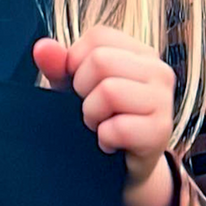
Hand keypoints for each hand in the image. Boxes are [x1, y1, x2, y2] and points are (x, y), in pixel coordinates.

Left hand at [32, 26, 175, 188]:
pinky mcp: (162, 131)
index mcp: (139, 52)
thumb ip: (58, 64)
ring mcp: (164, 100)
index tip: (83, 85)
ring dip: (92, 115)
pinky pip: (118, 127)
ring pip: (109, 91)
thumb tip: (42, 47)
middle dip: (83, 90)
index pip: (98, 36)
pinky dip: (104, 139)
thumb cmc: (99, 118)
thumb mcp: (73, 87)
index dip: (76, 62)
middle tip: (93, 110)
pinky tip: (110, 143)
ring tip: (101, 125)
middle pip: (101, 61)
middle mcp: (158, 70)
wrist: (120, 168)